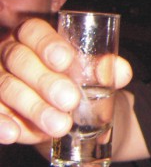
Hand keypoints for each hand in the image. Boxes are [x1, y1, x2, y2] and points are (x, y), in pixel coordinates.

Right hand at [0, 18, 132, 144]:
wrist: (68, 115)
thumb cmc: (77, 84)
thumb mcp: (92, 76)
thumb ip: (105, 70)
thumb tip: (121, 71)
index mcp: (34, 38)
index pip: (34, 31)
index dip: (47, 44)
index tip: (65, 61)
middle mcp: (10, 54)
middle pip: (18, 59)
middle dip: (45, 81)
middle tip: (71, 101)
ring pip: (4, 87)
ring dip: (32, 107)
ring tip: (60, 126)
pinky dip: (1, 124)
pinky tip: (14, 135)